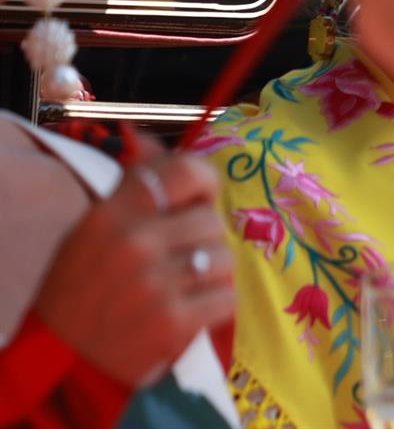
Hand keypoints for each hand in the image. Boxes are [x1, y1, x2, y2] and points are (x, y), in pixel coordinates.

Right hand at [33, 151, 233, 387]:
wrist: (59, 361)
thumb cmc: (79, 290)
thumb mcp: (92, 230)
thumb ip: (130, 187)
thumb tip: (151, 141)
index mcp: (113, 214)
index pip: (186, 170)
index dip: (205, 182)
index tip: (200, 199)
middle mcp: (135, 243)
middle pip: (211, 220)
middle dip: (202, 240)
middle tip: (177, 261)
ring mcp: (155, 283)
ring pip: (224, 258)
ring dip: (210, 275)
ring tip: (180, 288)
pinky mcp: (174, 322)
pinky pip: (226, 298)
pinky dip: (215, 308)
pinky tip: (187, 313)